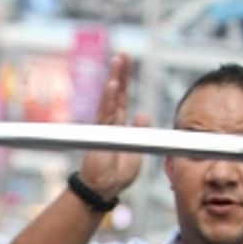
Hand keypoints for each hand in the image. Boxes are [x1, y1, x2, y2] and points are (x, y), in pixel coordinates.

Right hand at [77, 53, 149, 198]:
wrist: (104, 189)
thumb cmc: (117, 174)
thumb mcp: (136, 149)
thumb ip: (140, 131)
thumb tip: (142, 113)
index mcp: (119, 126)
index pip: (123, 99)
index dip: (125, 82)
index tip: (127, 65)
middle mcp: (110, 123)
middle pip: (116, 93)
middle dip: (119, 73)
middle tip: (122, 54)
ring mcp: (103, 127)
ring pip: (110, 99)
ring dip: (115, 79)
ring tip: (118, 61)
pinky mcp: (100, 134)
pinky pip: (106, 113)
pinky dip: (110, 98)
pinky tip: (113, 84)